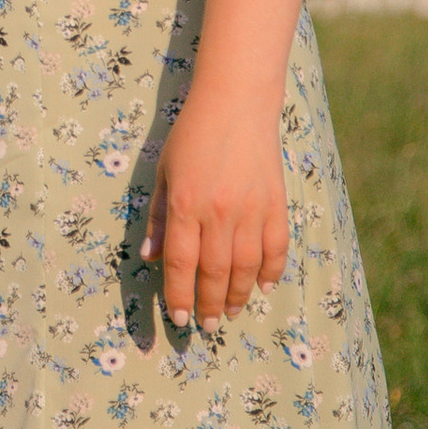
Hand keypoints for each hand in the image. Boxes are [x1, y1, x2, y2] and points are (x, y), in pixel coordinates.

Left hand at [142, 92, 289, 328]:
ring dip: (240, 296)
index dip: (179, 295)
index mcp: (186, 204)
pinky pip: (276, 247)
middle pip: (215, 272)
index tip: (179, 318)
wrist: (236, 102)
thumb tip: (151, 258)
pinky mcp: (276, 203)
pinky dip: (272, 271)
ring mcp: (251, 209)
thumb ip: (160, 217)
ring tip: (232, 313)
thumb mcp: (164, 171)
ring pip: (247, 267)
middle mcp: (219, 212)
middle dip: (210, 305)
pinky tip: (264, 287)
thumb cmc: (192, 135)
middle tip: (208, 326)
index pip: (182, 263)